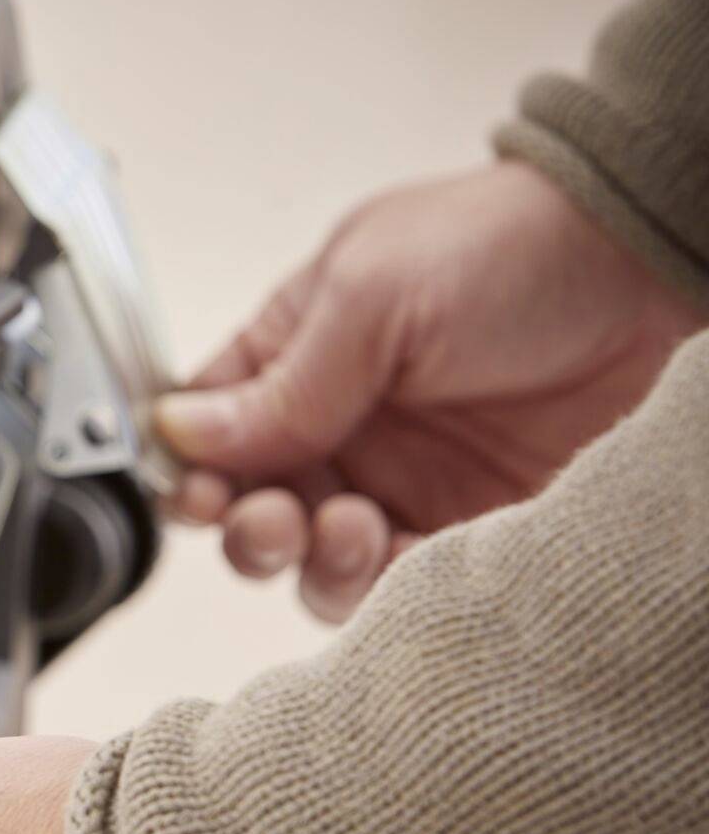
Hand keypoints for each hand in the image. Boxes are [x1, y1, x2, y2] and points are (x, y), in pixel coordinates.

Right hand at [159, 159, 705, 620]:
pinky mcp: (463, 529)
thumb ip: (279, 381)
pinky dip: (378, 587)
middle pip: (249, 509)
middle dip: (244, 528)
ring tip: (346, 527)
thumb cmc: (510, 246)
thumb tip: (180, 434)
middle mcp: (339, 426)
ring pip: (311, 562)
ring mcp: (400, 482)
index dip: (188, 470)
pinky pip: (394, 587)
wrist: (653, 267)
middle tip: (271, 519)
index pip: (208, 429)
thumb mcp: (370, 294)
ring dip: (309, 561)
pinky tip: (393, 551)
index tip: (197, 493)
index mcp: (296, 355)